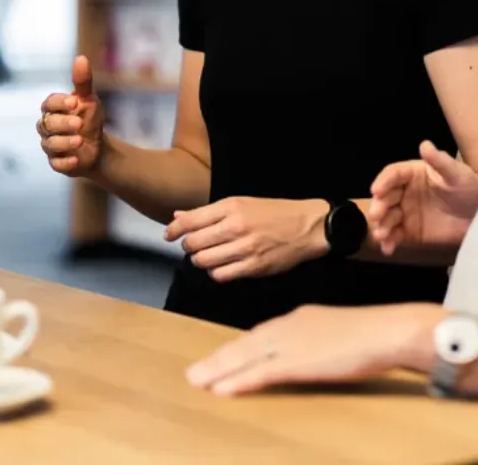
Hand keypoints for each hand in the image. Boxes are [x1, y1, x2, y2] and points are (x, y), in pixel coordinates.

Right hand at [37, 55, 104, 176]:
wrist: (98, 147)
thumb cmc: (90, 119)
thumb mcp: (89, 100)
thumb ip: (83, 81)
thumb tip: (81, 58)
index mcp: (54, 109)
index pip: (49, 103)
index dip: (59, 103)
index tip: (75, 102)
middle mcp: (47, 127)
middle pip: (46, 124)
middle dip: (63, 124)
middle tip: (79, 124)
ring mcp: (50, 145)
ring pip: (49, 144)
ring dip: (64, 143)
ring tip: (79, 141)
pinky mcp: (57, 163)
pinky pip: (55, 164)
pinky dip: (65, 162)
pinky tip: (75, 160)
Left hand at [164, 196, 329, 281]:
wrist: (308, 226)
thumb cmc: (275, 213)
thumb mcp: (243, 203)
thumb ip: (209, 212)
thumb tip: (178, 216)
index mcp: (232, 207)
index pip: (191, 221)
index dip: (174, 230)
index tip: (169, 235)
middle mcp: (236, 227)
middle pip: (193, 244)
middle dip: (189, 246)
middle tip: (196, 245)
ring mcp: (245, 248)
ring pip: (204, 261)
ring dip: (201, 260)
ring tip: (209, 255)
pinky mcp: (253, 267)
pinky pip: (220, 275)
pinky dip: (216, 272)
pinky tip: (223, 265)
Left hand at [186, 302, 439, 395]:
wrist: (385, 329)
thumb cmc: (371, 333)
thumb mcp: (338, 331)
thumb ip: (319, 340)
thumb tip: (311, 354)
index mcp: (301, 318)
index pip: (261, 334)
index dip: (237, 348)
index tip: (219, 358)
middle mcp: (291, 326)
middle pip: (246, 343)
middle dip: (219, 358)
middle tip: (194, 372)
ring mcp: (293, 343)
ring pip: (247, 356)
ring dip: (220, 369)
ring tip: (197, 380)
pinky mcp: (299, 361)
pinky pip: (262, 373)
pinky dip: (240, 380)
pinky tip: (223, 389)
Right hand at [369, 140, 477, 255]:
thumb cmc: (470, 189)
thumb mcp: (458, 174)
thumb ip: (440, 161)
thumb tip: (424, 144)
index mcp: (414, 173)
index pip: (393, 174)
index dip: (383, 181)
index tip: (376, 190)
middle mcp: (405, 192)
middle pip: (385, 197)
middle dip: (379, 206)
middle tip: (376, 216)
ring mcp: (406, 213)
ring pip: (387, 218)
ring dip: (381, 226)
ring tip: (381, 235)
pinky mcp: (410, 232)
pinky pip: (395, 236)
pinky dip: (389, 242)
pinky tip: (388, 248)